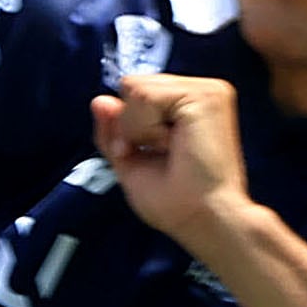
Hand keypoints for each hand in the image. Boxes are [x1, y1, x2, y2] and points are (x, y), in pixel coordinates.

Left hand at [91, 73, 252, 255]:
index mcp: (188, 105)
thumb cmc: (177, 204)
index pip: (135, 92)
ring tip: (170, 151)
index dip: (129, 125)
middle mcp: (200, 92)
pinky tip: (173, 146)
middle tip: (160, 155)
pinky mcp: (206, 95)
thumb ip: (114, 129)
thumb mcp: (131, 163)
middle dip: (131, 126)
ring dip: (139, 129)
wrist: (204, 221)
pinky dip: (146, 128)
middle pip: (132, 85)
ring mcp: (207, 90)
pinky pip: (145, 96)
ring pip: (136, 89)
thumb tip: (99, 99)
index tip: (153, 155)